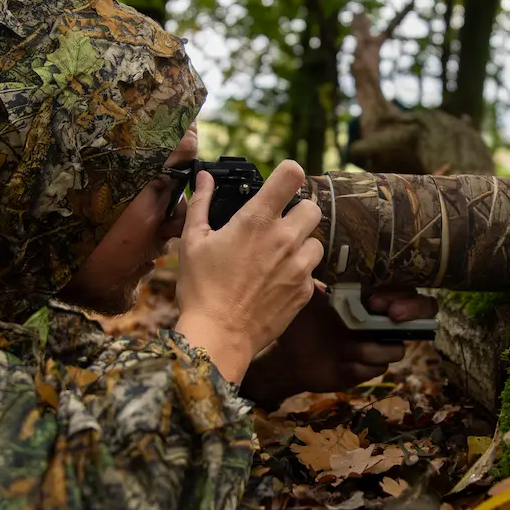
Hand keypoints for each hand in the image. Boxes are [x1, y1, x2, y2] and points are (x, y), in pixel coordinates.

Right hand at [175, 160, 322, 383]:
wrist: (219, 336)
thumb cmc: (201, 289)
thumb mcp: (192, 241)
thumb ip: (201, 203)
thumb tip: (204, 178)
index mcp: (257, 220)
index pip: (291, 175)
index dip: (288, 173)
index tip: (281, 181)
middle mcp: (284, 239)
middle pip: (313, 207)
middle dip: (298, 212)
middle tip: (279, 226)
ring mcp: (299, 266)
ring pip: (317, 241)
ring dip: (302, 245)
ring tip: (279, 257)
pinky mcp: (306, 291)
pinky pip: (312, 272)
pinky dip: (299, 273)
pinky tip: (276, 282)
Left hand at [240, 286, 438, 409]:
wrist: (290, 354)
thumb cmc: (305, 318)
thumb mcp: (312, 293)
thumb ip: (325, 275)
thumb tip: (326, 252)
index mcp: (375, 296)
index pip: (408, 289)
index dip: (403, 294)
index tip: (375, 300)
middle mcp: (384, 320)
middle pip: (423, 314)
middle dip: (412, 312)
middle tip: (392, 315)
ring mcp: (379, 345)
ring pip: (398, 348)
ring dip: (373, 348)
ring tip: (346, 348)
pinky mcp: (370, 368)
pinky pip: (379, 369)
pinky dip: (360, 367)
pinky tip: (342, 363)